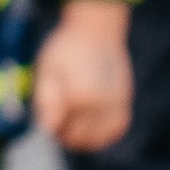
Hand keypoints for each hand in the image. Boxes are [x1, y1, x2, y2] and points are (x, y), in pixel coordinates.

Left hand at [33, 0, 134, 153]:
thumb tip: (47, 129)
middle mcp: (101, 104)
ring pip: (98, 140)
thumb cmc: (66, 49)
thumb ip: (46, 101)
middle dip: (63, 133)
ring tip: (73, 121)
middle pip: (77, 139)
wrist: (96, 29)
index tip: (45, 111)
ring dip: (82, 138)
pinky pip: (116, 129)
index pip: (58, 131)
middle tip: (58, 116)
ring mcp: (116, 104)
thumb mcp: (47, 71)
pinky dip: (103, 133)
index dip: (48, 126)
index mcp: (80, 97)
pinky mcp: (124, 101)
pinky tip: (91, 123)